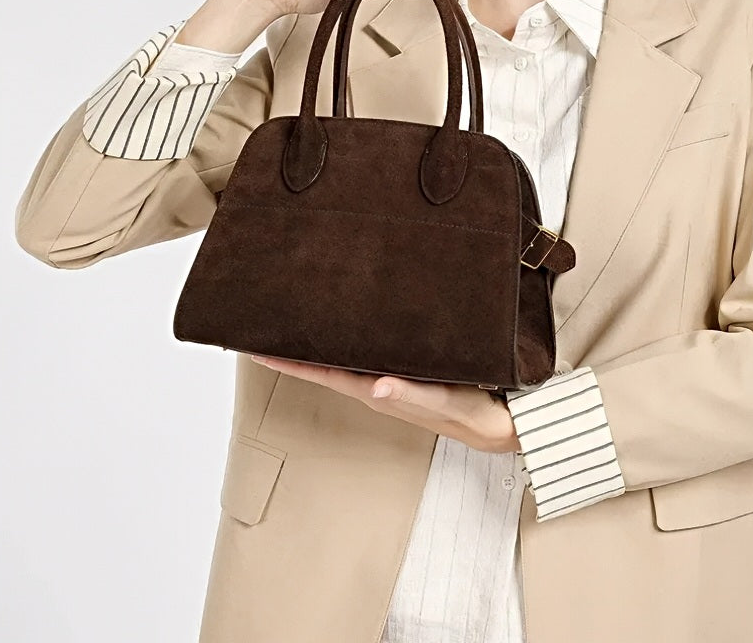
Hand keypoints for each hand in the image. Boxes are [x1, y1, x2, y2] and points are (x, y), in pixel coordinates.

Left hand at [249, 355, 520, 454]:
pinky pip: (361, 360)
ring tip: (292, 326)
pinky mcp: (401, 377)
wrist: (494, 426)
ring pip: (338, 363)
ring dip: (313, 349)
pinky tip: (341, 334)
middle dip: (292, 351)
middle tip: (264, 328)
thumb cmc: (469, 413)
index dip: (288, 362)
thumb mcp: (441, 400)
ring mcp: (386, 383)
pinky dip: (343, 347)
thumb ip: (409, 393)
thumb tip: (376, 387)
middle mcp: (374, 387)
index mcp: (376, 392)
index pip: (321, 374)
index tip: (258, 349)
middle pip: (321, 367)